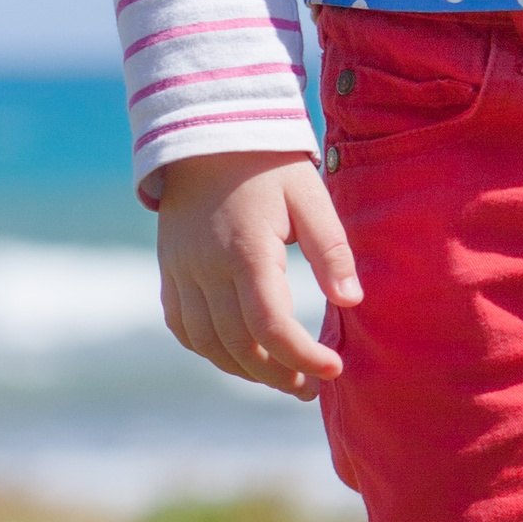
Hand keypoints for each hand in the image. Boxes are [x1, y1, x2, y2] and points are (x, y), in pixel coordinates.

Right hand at [156, 151, 362, 397]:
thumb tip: (352, 301)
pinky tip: (241, 357)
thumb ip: (331, 250)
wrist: (211, 136)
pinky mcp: (169, 272)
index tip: (335, 369)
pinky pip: (184, 328)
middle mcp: (205, 269)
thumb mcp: (311, 197)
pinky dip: (211, 351)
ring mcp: (181, 273)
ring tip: (285, 378)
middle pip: (238, 345)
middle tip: (313, 385)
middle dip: (278, 374)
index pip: (270, 325)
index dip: (302, 355)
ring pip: (207, 344)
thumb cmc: (271, 166)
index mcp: (246, 251)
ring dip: (245, 370)